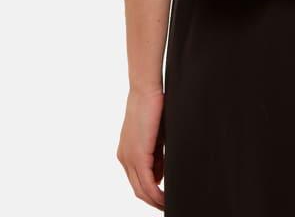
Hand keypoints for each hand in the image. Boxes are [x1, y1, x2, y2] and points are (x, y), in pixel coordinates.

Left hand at [116, 88, 164, 209]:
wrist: (146, 89)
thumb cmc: (154, 106)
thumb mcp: (156, 136)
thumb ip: (156, 156)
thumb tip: (160, 174)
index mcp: (127, 152)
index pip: (138, 180)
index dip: (152, 191)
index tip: (165, 197)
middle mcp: (124, 158)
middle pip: (138, 189)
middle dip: (153, 200)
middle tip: (168, 205)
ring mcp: (129, 158)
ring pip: (141, 189)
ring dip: (156, 200)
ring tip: (169, 204)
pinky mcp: (138, 156)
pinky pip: (146, 183)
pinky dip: (156, 194)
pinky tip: (166, 199)